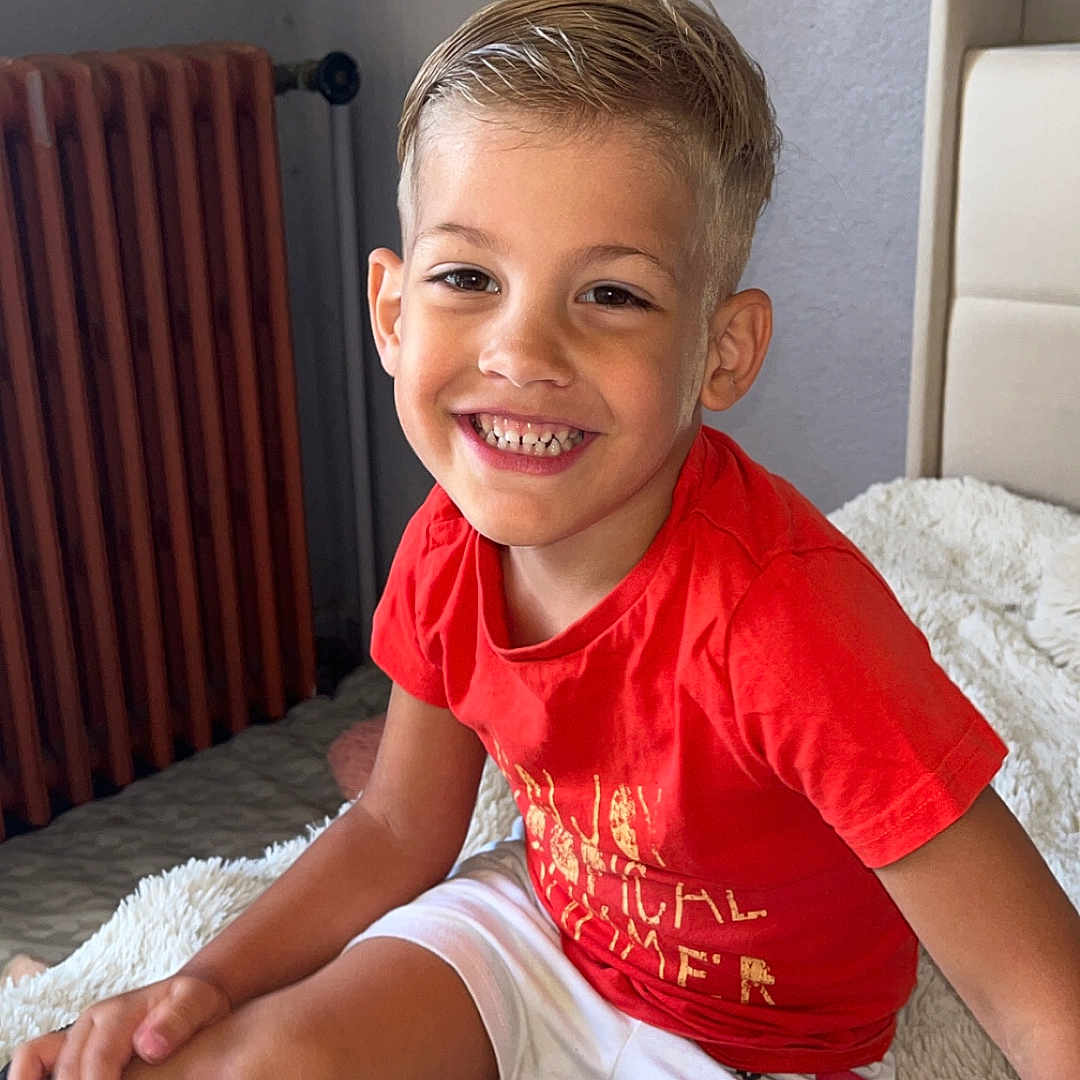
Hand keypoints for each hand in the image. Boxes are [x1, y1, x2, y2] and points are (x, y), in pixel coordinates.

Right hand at [7, 973, 230, 1078]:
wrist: (189, 998)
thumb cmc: (194, 1004)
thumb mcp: (197, 1003)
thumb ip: (177, 1020)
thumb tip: (148, 1045)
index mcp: (119, 1011)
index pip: (97, 1061)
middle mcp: (90, 1022)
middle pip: (68, 1071)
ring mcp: (78, 1035)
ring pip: (44, 1067)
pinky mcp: (72, 1048)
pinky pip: (37, 1059)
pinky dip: (32, 1076)